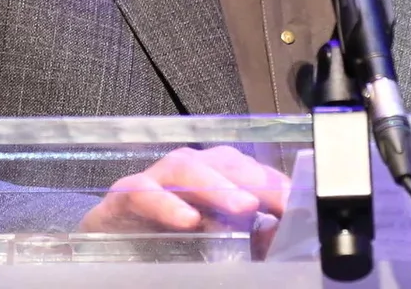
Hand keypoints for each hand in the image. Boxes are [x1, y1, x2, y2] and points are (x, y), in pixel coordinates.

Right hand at [79, 145, 290, 253]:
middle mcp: (188, 174)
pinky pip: (144, 191)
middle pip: (224, 161)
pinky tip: (188, 220)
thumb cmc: (165, 245)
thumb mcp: (217, 246)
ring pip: (187, 165)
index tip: (299, 203)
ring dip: (217, 184)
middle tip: (279, 203)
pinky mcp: (124, 196)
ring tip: (244, 206)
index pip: (251, 171)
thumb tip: (279, 233)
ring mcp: (155, 180)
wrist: (111, 248)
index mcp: (215, 181)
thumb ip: (249, 240)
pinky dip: (167, 203)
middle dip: (254, 179)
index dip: (275, 183)